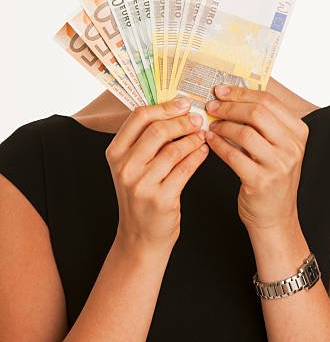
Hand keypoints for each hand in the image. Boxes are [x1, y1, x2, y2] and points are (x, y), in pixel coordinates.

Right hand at [105, 98, 208, 252]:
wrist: (140, 236)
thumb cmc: (140, 195)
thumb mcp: (132, 166)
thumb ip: (145, 140)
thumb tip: (175, 110)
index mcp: (115, 152)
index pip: (139, 117)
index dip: (165, 107)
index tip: (183, 104)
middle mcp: (124, 167)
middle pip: (157, 130)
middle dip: (182, 122)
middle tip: (198, 120)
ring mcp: (141, 184)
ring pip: (174, 149)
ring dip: (192, 139)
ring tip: (202, 135)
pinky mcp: (161, 199)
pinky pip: (185, 169)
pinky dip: (197, 156)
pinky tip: (203, 151)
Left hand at [205, 85, 308, 235]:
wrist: (276, 217)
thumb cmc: (272, 175)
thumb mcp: (278, 146)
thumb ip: (263, 122)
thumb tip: (233, 94)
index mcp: (298, 131)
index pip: (268, 100)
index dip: (241, 92)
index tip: (221, 90)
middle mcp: (292, 146)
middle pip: (256, 112)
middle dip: (229, 106)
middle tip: (211, 105)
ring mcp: (279, 165)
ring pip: (244, 132)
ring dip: (222, 125)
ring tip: (211, 125)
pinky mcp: (261, 181)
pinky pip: (233, 155)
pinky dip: (218, 145)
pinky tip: (210, 140)